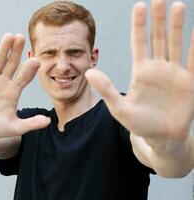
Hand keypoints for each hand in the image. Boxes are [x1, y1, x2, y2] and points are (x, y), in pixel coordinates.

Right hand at [0, 33, 49, 140]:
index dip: (30, 69)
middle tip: (22, 37)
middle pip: (13, 64)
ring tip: (9, 36)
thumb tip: (48, 121)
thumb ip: (30, 124)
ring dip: (3, 49)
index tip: (37, 61)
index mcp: (15, 91)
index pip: (24, 77)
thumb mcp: (15, 128)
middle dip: (17, 52)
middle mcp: (4, 82)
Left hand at [86, 0, 193, 140]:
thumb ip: (106, 89)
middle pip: (158, 38)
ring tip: (177, 6)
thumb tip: (88, 72)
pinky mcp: (189, 82)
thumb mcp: (119, 109)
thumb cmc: (139, 124)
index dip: (139, 25)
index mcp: (140, 71)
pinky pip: (193, 60)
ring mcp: (174, 73)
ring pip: (175, 44)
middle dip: (158, 19)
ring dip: (177, 26)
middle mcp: (158, 68)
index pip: (139, 42)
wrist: (160, 137)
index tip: (139, 5)